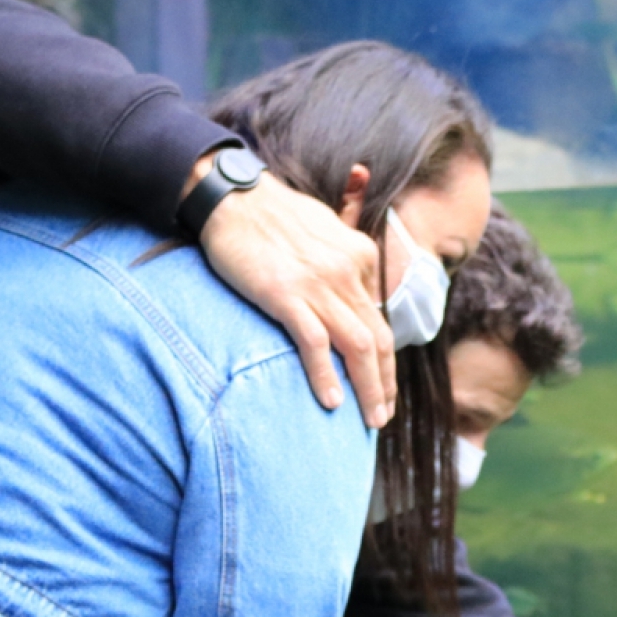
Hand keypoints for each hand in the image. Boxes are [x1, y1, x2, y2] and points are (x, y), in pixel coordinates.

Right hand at [190, 156, 395, 426]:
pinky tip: (331, 402)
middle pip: (378, 339)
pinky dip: (327, 376)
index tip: (382, 387)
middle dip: (384, 384)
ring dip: (368, 389)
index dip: (384, 360)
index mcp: (360, 256)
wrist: (231, 196)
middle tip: (382, 417)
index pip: (379, 319)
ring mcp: (319, 284)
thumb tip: (350, 298)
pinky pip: (315, 344)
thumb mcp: (323, 231)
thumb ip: (342, 264)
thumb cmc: (270, 215)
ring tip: (370, 420)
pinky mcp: (287, 294)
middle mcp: (348, 271)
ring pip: (357, 346)